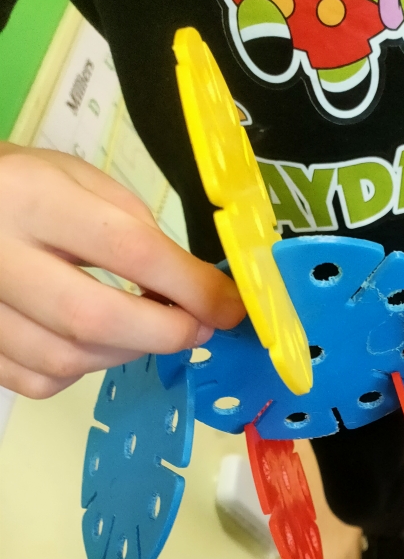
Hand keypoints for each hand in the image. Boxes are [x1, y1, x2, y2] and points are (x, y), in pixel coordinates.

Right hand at [0, 143, 245, 397]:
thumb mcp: (77, 179)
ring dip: (125, 352)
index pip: (129, 250)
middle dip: (164, 332)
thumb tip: (192, 288)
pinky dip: (80, 370)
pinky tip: (91, 341)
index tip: (228, 306)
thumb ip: (133, 226)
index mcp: (30, 198)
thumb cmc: (20, 186)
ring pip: (67, 359)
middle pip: (94, 319)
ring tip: (145, 328)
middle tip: (197, 328)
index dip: (191, 287)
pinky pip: (38, 380)